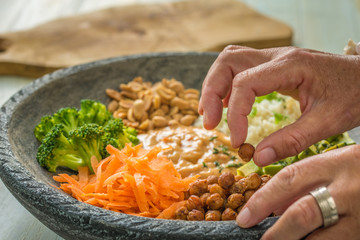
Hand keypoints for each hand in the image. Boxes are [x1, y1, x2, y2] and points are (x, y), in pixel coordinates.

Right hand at [199, 45, 359, 165]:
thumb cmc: (355, 94)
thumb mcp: (328, 121)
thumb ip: (292, 140)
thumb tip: (257, 158)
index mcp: (290, 66)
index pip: (245, 84)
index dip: (235, 115)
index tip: (237, 142)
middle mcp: (277, 56)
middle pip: (228, 62)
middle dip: (212, 93)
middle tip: (210, 124)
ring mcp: (274, 58)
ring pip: (230, 61)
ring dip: (215, 87)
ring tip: (212, 115)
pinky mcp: (273, 66)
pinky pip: (241, 69)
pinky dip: (227, 86)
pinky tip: (227, 106)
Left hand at [236, 144, 359, 239]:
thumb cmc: (358, 170)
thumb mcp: (332, 165)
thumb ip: (303, 183)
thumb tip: (271, 208)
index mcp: (333, 164)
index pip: (289, 180)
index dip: (262, 200)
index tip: (244, 218)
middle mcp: (347, 190)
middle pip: (304, 213)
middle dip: (278, 233)